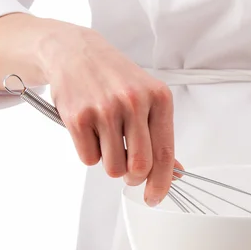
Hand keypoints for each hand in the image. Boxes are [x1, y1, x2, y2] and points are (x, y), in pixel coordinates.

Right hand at [37, 23, 179, 205]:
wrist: (75, 52)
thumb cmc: (115, 78)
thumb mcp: (148, 98)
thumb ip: (160, 135)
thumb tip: (175, 171)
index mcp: (159, 99)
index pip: (165, 153)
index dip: (162, 182)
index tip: (156, 197)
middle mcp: (134, 103)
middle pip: (140, 166)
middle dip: (134, 178)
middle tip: (129, 173)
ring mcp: (105, 109)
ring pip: (113, 167)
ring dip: (110, 164)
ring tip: (107, 140)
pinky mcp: (78, 116)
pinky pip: (89, 158)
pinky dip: (90, 153)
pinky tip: (91, 131)